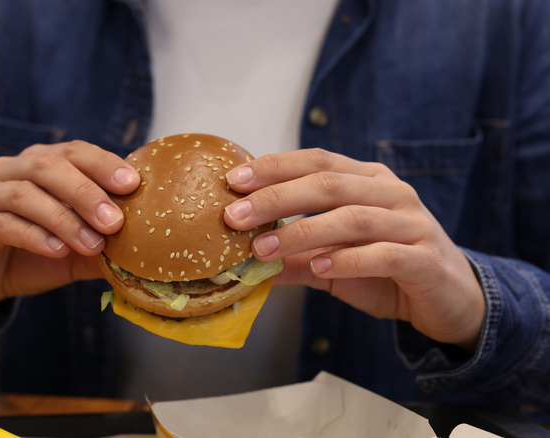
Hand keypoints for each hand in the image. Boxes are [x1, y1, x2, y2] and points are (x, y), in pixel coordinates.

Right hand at [0, 140, 139, 326]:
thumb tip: (149, 248)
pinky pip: (2, 224)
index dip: (102, 163)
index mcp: (39, 164)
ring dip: (63, 218)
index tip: (132, 183)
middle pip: (47, 166)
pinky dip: (34, 236)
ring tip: (91, 244)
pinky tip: (58, 251)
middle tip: (114, 221)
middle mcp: (9, 171)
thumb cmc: (35, 255)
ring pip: (23, 194)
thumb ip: (106, 243)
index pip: (73, 151)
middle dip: (86, 192)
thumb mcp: (78, 250)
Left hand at [223, 148, 484, 349]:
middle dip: (276, 198)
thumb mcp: (331, 263)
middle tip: (235, 216)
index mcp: (367, 180)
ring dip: (302, 233)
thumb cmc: (386, 271)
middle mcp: (391, 193)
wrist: (451, 298)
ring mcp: (412, 224)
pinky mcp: (425, 259)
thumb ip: (292, 258)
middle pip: (328, 184)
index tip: (233, 182)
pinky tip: (318, 267)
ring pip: (352, 218)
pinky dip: (348, 260)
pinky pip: (384, 255)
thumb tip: (241, 265)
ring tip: (263, 250)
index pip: (316, 161)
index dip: (274, 168)